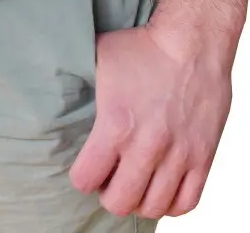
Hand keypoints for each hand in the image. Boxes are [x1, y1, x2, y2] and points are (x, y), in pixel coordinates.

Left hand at [70, 23, 232, 219]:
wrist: (193, 41)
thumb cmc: (144, 47)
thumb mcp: (100, 56)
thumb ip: (78, 77)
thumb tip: (46, 74)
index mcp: (116, 124)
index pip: (86, 179)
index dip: (82, 176)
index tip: (86, 168)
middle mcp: (147, 146)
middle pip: (120, 202)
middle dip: (109, 195)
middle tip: (110, 180)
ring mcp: (178, 154)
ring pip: (153, 207)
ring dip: (139, 201)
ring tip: (135, 185)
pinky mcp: (203, 156)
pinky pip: (186, 202)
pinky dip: (172, 203)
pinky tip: (162, 188)